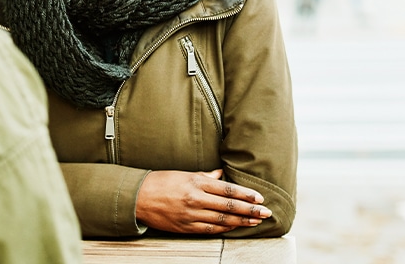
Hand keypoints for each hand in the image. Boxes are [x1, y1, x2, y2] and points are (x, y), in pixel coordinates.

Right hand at [135, 168, 271, 234]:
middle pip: (229, 207)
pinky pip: (209, 230)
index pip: (227, 190)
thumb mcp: (184, 174)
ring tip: (255, 222)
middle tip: (266, 213)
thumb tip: (222, 175)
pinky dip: (224, 230)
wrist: (138, 197)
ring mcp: (191, 215)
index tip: (259, 198)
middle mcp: (195, 199)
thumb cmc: (160, 182)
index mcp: (196, 183)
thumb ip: (205, 176)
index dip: (245, 195)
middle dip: (250, 210)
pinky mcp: (186, 227)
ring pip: (222, 221)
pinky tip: (235, 228)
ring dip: (241, 222)